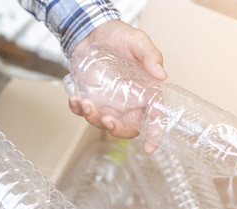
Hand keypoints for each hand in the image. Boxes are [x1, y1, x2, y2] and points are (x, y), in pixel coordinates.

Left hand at [68, 20, 166, 151]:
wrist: (92, 32)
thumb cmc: (119, 36)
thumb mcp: (137, 41)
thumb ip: (150, 56)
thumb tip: (162, 75)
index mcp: (145, 92)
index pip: (155, 117)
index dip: (155, 134)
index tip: (149, 148)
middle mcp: (128, 102)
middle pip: (127, 128)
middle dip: (117, 130)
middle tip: (108, 120)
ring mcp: (108, 103)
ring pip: (102, 123)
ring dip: (93, 118)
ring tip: (85, 102)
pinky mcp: (91, 99)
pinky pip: (83, 112)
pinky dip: (78, 109)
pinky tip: (74, 99)